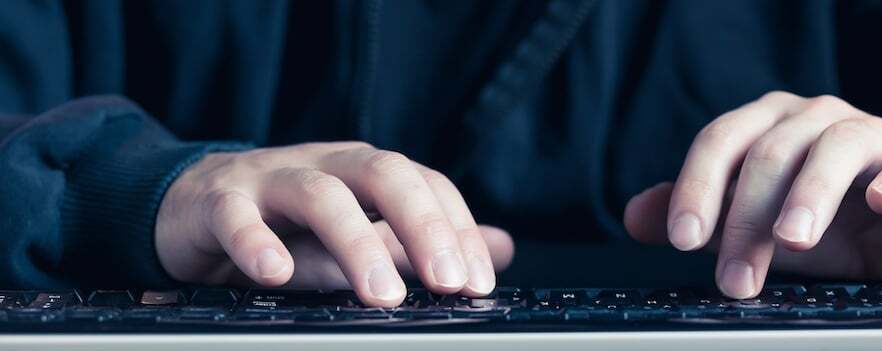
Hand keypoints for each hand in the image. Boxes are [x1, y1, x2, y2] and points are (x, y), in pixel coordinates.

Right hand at [155, 142, 513, 306]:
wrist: (190, 207)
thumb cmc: (284, 223)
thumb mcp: (361, 230)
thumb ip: (422, 243)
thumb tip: (499, 249)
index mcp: (363, 171)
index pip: (426, 184)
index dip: (458, 229)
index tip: (479, 282)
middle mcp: (324, 165)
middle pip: (383, 173)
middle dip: (423, 226)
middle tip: (448, 283)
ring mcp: (270, 179)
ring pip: (320, 195)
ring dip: (356, 243)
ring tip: (383, 295)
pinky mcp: (217, 202)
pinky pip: (236, 216)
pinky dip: (257, 243)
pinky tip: (277, 274)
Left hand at [624, 92, 881, 297]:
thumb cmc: (814, 222)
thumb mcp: (747, 226)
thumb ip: (695, 218)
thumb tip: (633, 218)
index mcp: (762, 126)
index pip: (718, 142)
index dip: (696, 187)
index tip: (683, 237)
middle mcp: (808, 118)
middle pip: (768, 155)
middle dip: (745, 220)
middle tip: (736, 278)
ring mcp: (866, 132)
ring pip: (832, 150)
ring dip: (809, 195)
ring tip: (793, 238)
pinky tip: (881, 202)